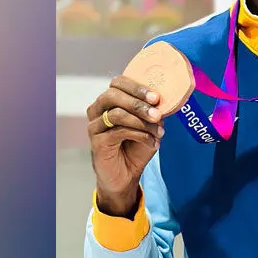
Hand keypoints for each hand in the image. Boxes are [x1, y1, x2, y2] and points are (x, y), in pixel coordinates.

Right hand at [86, 75, 164, 216]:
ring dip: (142, 122)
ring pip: (117, 113)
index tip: (156, 97)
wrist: (127, 175)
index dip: (136, 86)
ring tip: (159, 132)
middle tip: (157, 113)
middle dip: (138, 102)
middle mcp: (98, 109)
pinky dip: (140, 135)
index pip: (117, 83)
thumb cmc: (137, 146)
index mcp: (111, 100)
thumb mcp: (149, 125)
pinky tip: (152, 142)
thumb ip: (153, 112)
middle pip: (113, 95)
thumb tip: (162, 102)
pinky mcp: (96, 141)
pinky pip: (118, 131)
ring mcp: (95, 125)